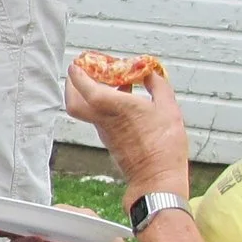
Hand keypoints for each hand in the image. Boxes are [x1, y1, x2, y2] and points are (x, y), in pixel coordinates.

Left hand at [65, 65, 192, 204]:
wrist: (158, 178)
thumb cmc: (164, 145)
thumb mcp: (168, 107)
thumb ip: (158, 85)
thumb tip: (150, 73)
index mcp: (115, 107)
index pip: (85, 87)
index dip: (78, 73)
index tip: (78, 62)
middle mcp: (105, 119)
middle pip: (74, 102)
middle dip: (73, 85)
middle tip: (82, 71)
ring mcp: (105, 131)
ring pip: (86, 109)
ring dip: (90, 93)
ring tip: (108, 80)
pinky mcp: (110, 140)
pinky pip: (99, 117)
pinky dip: (103, 105)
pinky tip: (121, 98)